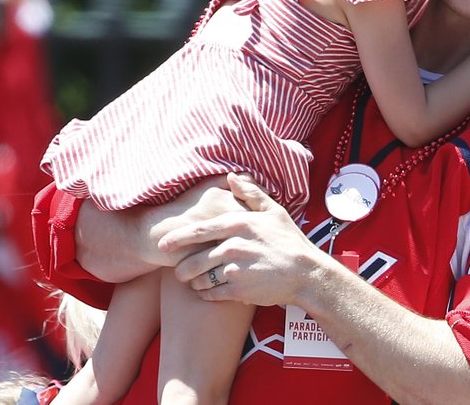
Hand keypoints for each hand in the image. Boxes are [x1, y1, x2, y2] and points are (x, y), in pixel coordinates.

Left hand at [159, 174, 327, 306]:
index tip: (163, 244)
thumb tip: (231, 176)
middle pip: (194, 259)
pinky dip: (206, 294)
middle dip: (182, 268)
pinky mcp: (238, 289)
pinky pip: (211, 293)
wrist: (306, 273)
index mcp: (238, 224)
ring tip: (195, 282)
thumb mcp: (274, 211)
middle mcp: (233, 245)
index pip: (199, 230)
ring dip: (194, 282)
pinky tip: (208, 292)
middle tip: (178, 272)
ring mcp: (234, 268)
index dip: (178, 238)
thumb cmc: (290, 241)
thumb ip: (250, 193)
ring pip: (200, 278)